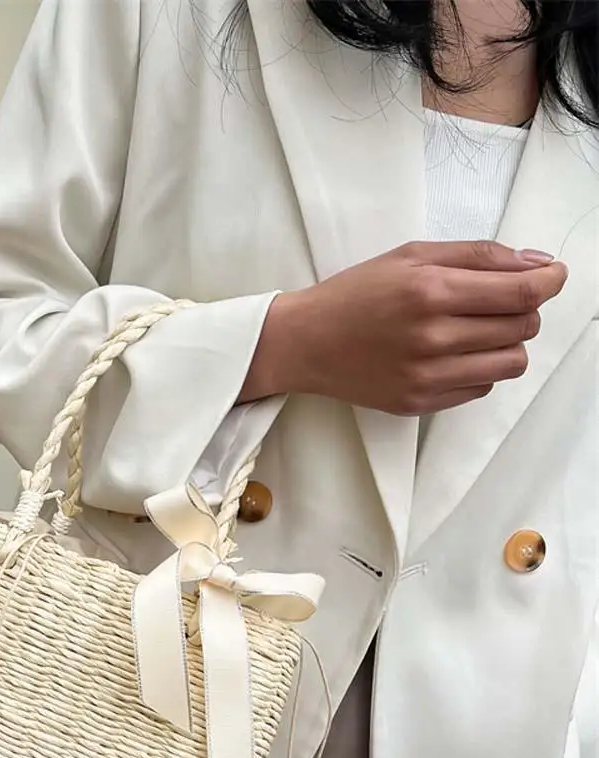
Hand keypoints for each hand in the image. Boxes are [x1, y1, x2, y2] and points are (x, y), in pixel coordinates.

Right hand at [244, 241, 568, 414]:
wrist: (304, 342)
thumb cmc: (354, 294)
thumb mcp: (411, 257)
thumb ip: (476, 256)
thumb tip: (536, 264)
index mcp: (430, 292)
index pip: (522, 292)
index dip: (550, 282)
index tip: (553, 276)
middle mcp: (432, 337)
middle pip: (522, 327)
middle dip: (522, 310)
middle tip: (497, 302)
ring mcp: (426, 376)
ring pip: (510, 363)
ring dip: (507, 344)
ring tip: (477, 331)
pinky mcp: (419, 402)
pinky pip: (481, 388)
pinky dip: (479, 369)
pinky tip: (451, 355)